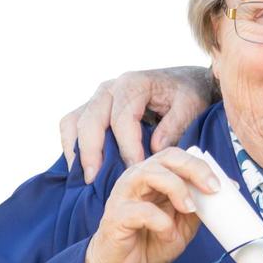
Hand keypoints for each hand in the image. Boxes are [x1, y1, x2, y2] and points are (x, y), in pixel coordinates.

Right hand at [60, 66, 215, 182]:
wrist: (183, 81)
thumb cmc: (188, 94)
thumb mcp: (190, 105)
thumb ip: (175, 125)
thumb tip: (154, 148)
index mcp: (134, 84)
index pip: (122, 119)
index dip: (127, 147)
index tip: (135, 170)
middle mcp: (110, 88)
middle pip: (90, 120)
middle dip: (92, 152)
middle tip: (95, 180)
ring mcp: (98, 97)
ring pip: (73, 122)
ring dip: (76, 150)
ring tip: (85, 178)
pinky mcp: (92, 107)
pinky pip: (72, 125)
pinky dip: (72, 146)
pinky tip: (82, 169)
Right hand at [83, 147, 218, 262]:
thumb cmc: (150, 241)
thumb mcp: (183, 224)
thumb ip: (199, 206)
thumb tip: (227, 190)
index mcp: (154, 175)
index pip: (178, 157)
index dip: (202, 165)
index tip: (224, 184)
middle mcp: (137, 178)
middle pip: (166, 157)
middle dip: (194, 168)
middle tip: (212, 188)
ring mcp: (124, 194)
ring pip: (150, 174)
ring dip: (176, 189)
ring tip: (189, 209)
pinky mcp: (116, 216)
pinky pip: (140, 210)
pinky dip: (160, 222)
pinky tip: (166, 234)